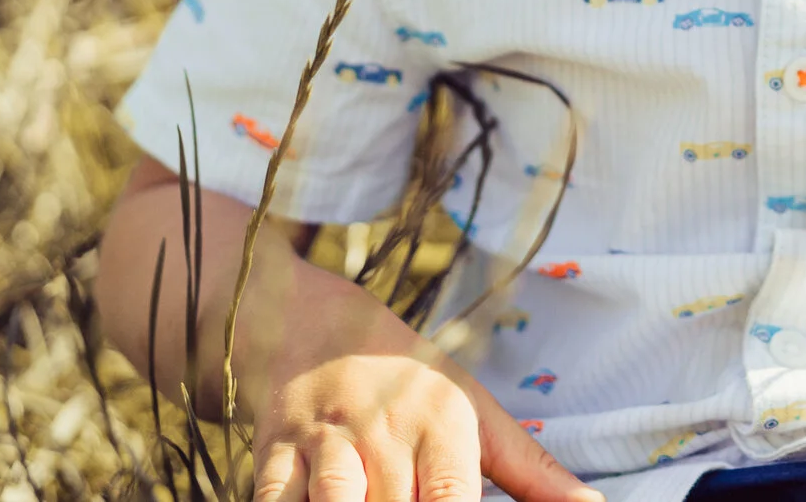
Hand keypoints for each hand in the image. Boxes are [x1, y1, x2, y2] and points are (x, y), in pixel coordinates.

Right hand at [252, 348, 602, 501]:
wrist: (313, 322)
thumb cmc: (410, 379)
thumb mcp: (475, 411)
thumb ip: (533, 470)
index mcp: (439, 420)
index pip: (453, 495)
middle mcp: (382, 429)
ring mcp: (324, 441)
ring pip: (334, 500)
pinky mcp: (273, 452)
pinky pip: (272, 498)